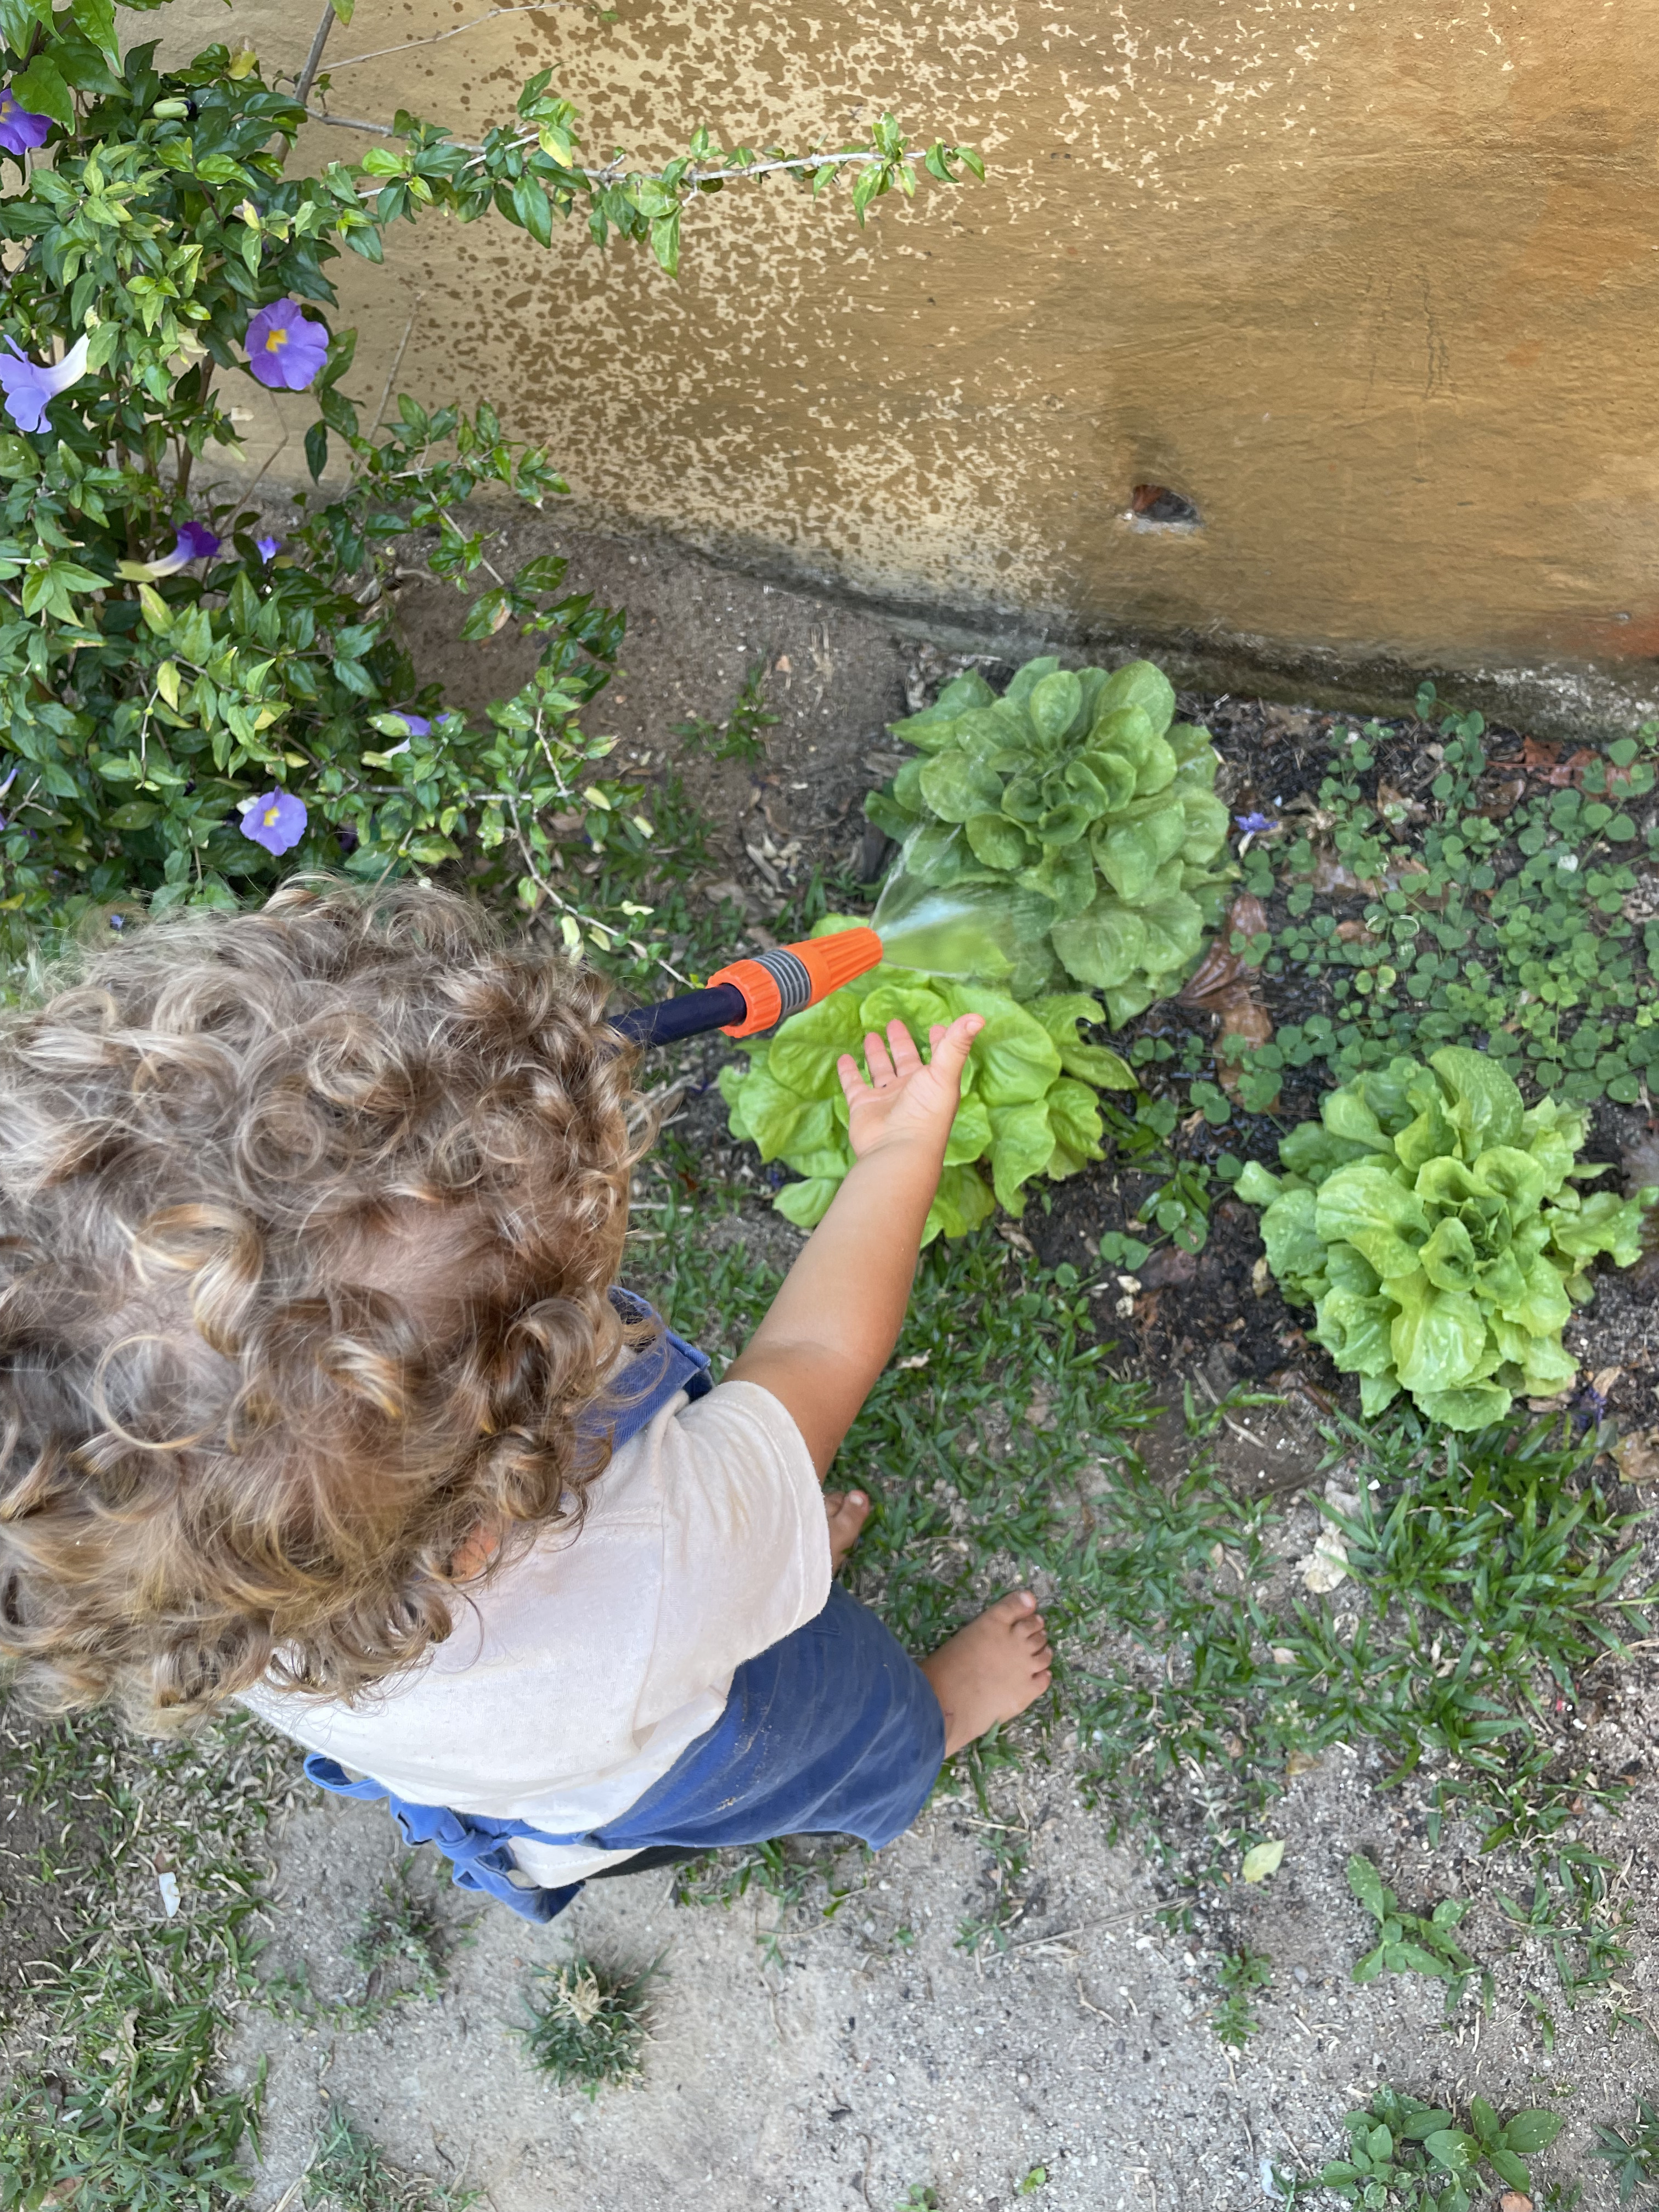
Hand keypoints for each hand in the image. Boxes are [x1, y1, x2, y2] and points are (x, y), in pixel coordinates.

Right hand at [837, 1012, 982, 1161]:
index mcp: (933, 1082)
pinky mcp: (864, 1107)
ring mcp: (887, 1099)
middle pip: (905, 1061)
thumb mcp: (944, 1073)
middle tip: (894, 1023)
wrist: (898, 1150)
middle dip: (901, 1043)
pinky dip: (848, 1072)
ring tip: (871, 1035)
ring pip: (880, 1071)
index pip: (938, 1057)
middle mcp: (911, 1090)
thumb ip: (957, 1044)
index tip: (936, 1027)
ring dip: (876, 1054)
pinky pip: (854, 1085)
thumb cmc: (926, 1113)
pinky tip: (844, 1059)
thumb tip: (979, 1017)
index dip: (939, 1042)